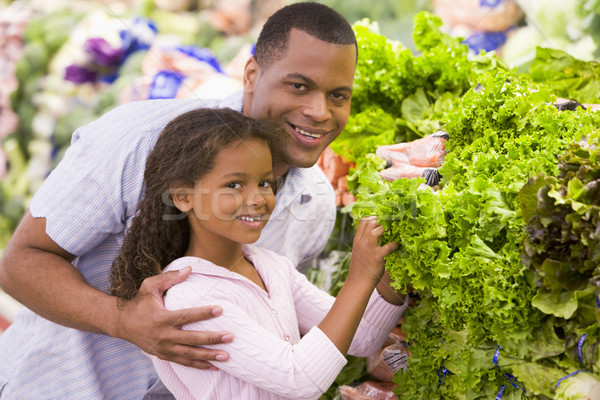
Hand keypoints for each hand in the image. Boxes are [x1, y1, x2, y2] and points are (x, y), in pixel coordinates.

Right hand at [114, 267, 232, 368]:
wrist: (122, 324)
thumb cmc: (139, 302)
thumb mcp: (149, 286)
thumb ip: (169, 278)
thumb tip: (190, 268)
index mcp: (161, 318)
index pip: (185, 316)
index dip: (203, 313)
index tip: (219, 310)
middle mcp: (163, 335)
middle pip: (191, 339)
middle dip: (212, 338)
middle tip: (230, 337)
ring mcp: (163, 348)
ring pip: (189, 355)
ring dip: (208, 356)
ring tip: (226, 356)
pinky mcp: (164, 355)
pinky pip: (184, 363)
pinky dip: (199, 366)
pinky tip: (213, 367)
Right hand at [348, 216, 397, 284]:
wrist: (358, 282)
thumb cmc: (360, 267)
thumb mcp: (358, 251)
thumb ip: (363, 242)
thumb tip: (372, 234)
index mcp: (357, 240)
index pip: (363, 221)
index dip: (373, 217)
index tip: (379, 220)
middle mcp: (362, 242)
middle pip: (370, 222)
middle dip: (380, 221)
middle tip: (387, 225)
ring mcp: (369, 249)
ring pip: (376, 230)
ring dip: (385, 230)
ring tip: (390, 233)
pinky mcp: (377, 257)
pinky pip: (388, 246)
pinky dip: (394, 245)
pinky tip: (396, 246)